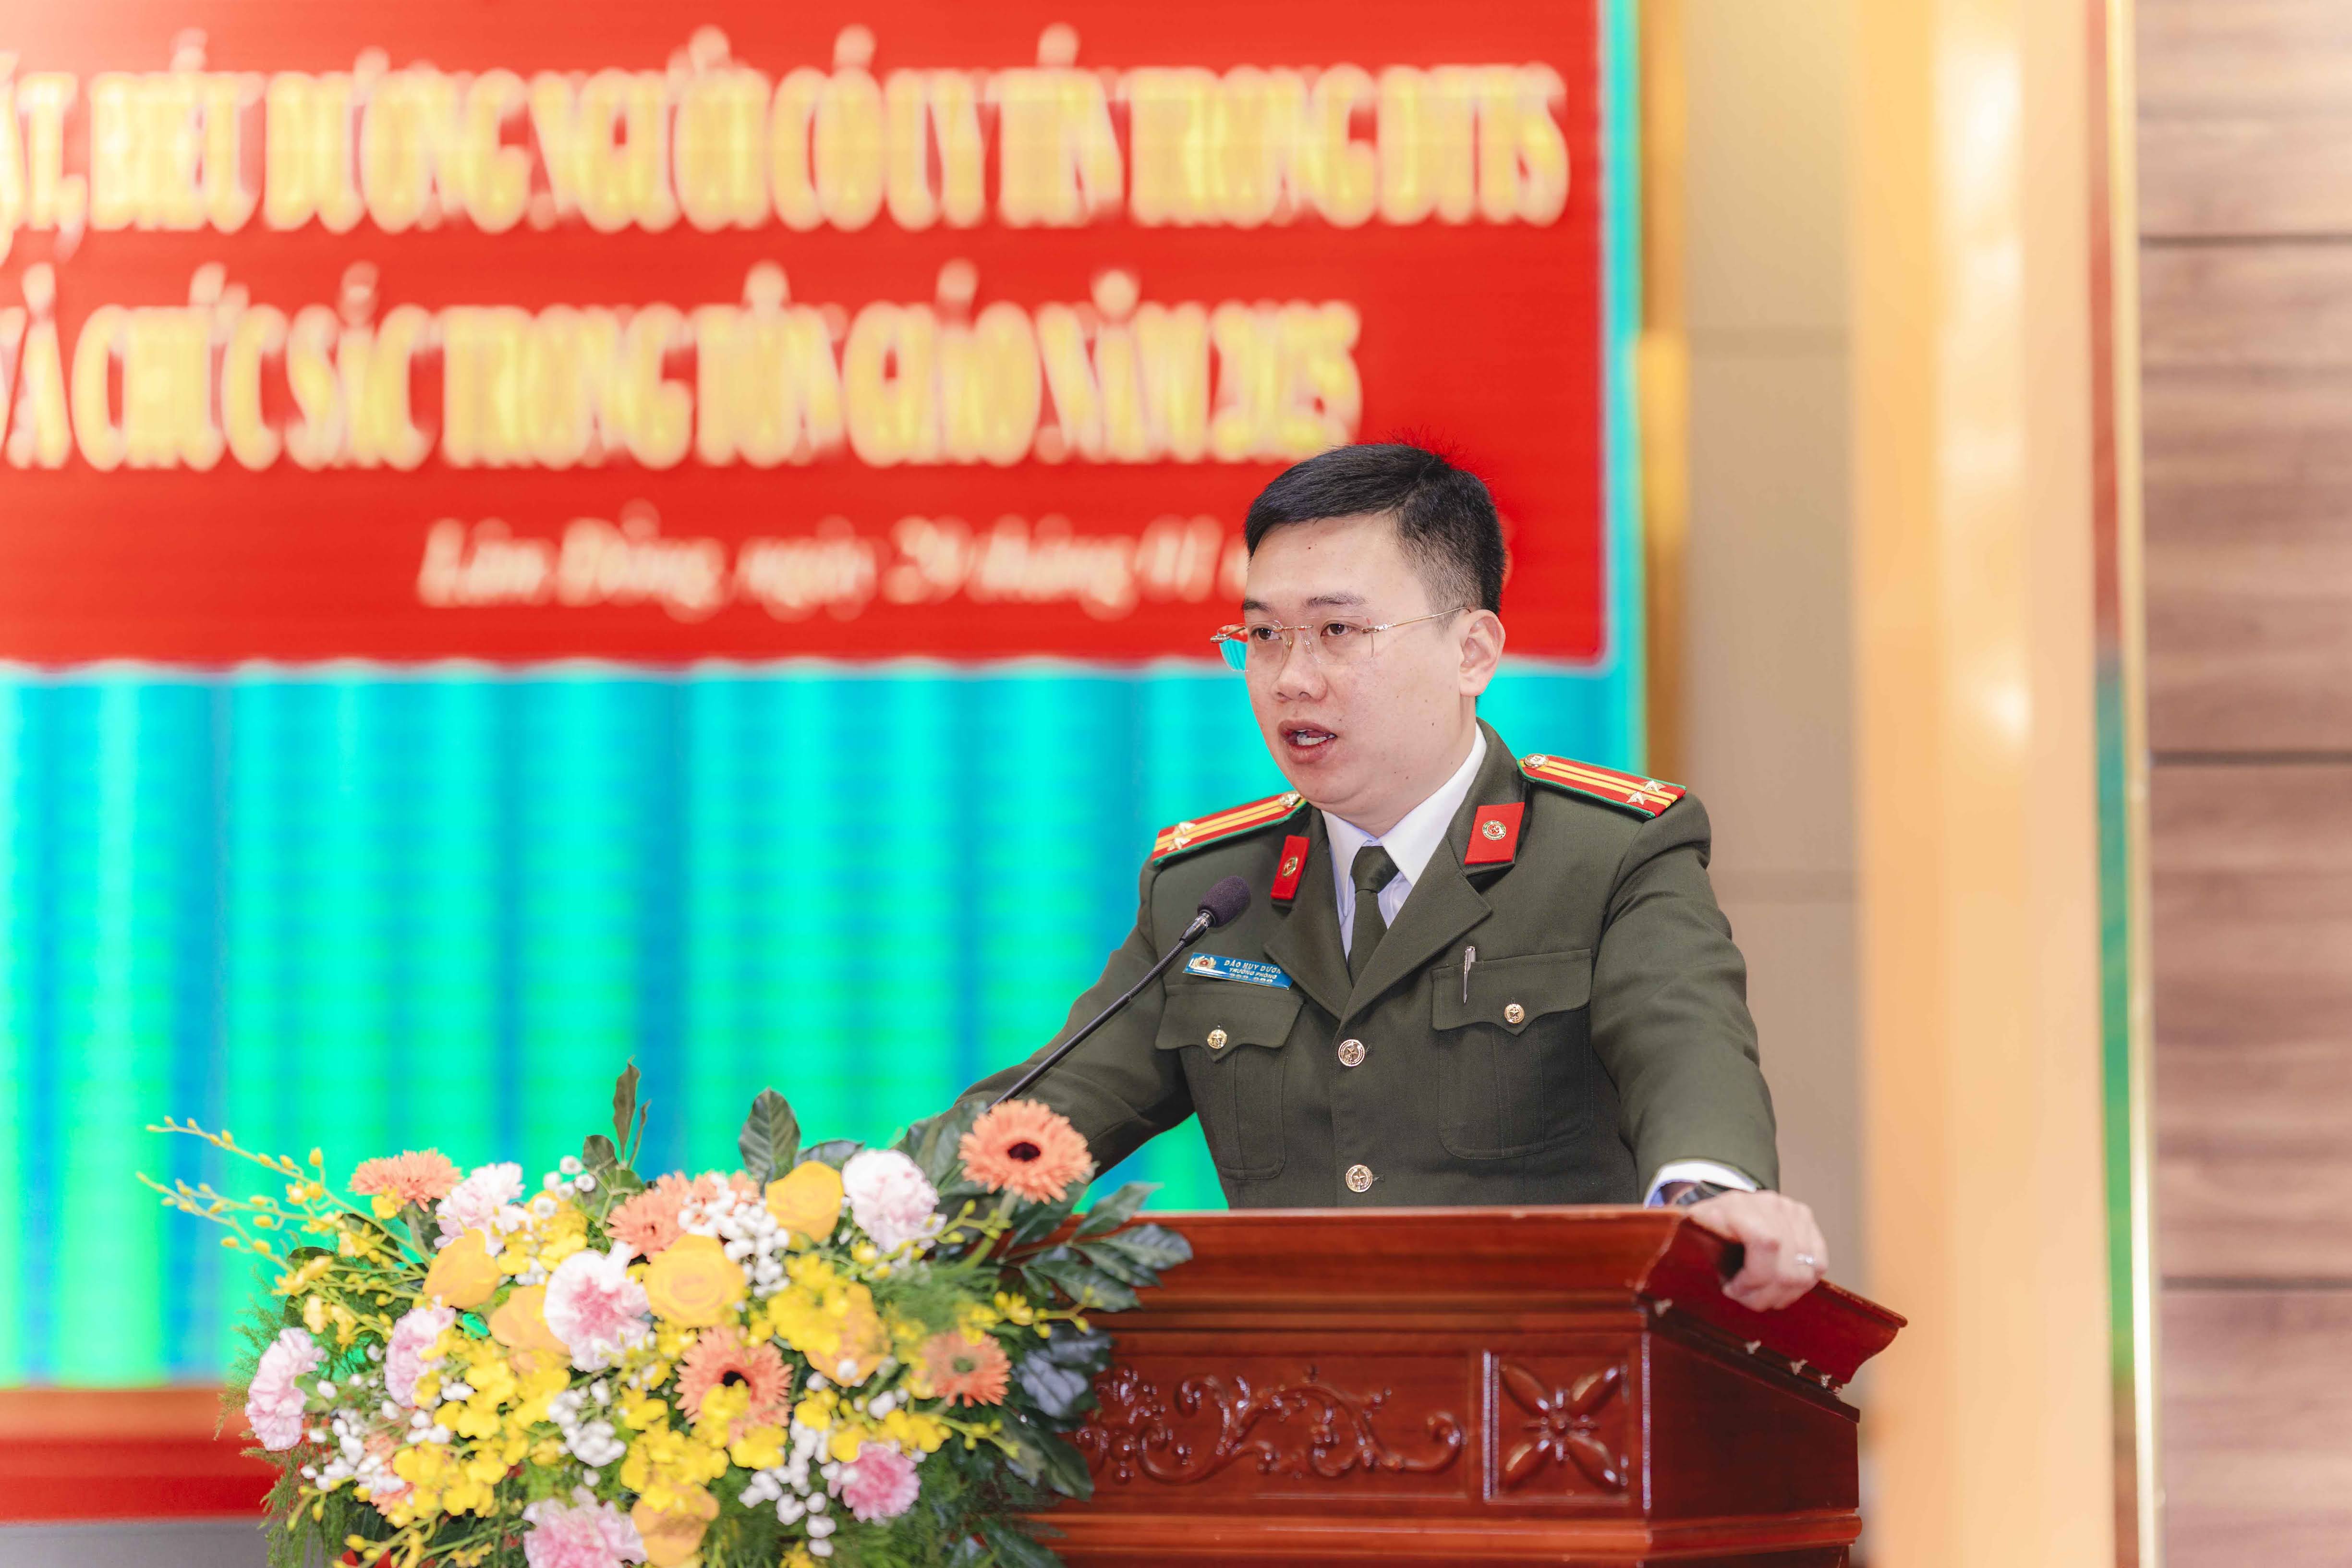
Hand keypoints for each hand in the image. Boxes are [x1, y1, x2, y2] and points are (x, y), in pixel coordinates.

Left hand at [1681, 1190, 1827, 1310]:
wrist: (1722, 1209)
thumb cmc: (1706, 1229)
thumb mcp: (1693, 1238)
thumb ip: (1697, 1250)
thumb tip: (1709, 1277)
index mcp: (1738, 1205)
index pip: (1767, 1244)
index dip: (1754, 1278)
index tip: (1732, 1289)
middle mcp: (1771, 1203)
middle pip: (1788, 1267)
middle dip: (1766, 1295)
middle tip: (1747, 1298)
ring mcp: (1793, 1210)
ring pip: (1806, 1272)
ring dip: (1783, 1294)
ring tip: (1761, 1294)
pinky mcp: (1807, 1220)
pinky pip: (1819, 1264)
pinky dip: (1800, 1284)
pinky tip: (1779, 1286)